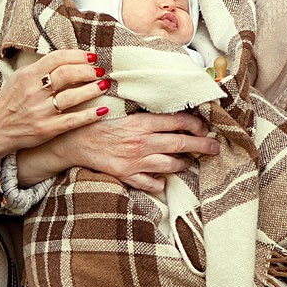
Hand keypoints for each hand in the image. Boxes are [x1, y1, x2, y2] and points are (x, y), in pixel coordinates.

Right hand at [0, 50, 109, 163]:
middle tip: (100, 71)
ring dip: (92, 90)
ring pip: (72, 97)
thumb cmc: (11, 100)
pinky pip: (73, 120)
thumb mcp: (20, 77)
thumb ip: (41, 67)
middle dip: (88, 71)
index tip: (92, 57)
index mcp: (28, 75)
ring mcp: (40, 111)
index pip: (57, 58)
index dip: (78, 55)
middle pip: (67, 75)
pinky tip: (103, 110)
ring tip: (104, 85)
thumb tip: (69, 57)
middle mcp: (34, 92)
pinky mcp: (46, 129)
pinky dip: (90, 115)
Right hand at [18, 112, 218, 190]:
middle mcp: (141, 141)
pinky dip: (161, 182)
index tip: (204, 126)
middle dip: (202, 145)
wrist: (72, 140)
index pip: (178, 120)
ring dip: (184, 164)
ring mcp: (135, 161)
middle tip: (214, 147)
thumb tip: (170, 103)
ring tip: (189, 161)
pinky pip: (152, 183)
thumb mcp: (123, 108)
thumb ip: (146, 108)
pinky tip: (164, 177)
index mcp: (142, 121)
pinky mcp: (126, 176)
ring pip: (171, 165)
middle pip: (182, 143)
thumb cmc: (98, 120)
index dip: (196, 124)